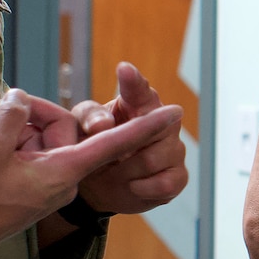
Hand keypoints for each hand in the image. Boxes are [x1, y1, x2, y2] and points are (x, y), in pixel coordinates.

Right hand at [0, 90, 181, 258]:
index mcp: (63, 173)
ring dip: (13, 132)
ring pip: (39, 141)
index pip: (113, 143)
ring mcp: (43, 186)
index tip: (176, 113)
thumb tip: (20, 100)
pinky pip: (26, 156)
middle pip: (60, 131)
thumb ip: (11, 118)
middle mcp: (61, 180)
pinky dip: (8, 146)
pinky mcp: (26, 189)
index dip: (145, 127)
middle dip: (30, 117)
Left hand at [71, 62, 189, 214]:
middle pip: (153, 129)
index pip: (139, 90)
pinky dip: (142, 188)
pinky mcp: (178, 176)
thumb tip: (103, 123)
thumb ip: (89, 118)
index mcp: (137, 105)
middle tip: (110, 155)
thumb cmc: (93, 147)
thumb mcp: (80, 129)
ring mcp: (174, 150)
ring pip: (152, 160)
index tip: (124, 70)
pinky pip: (165, 184)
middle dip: (128, 145)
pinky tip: (132, 185)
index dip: (133, 82)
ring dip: (126, 171)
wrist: (100, 186)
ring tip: (114, 172)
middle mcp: (162, 123)